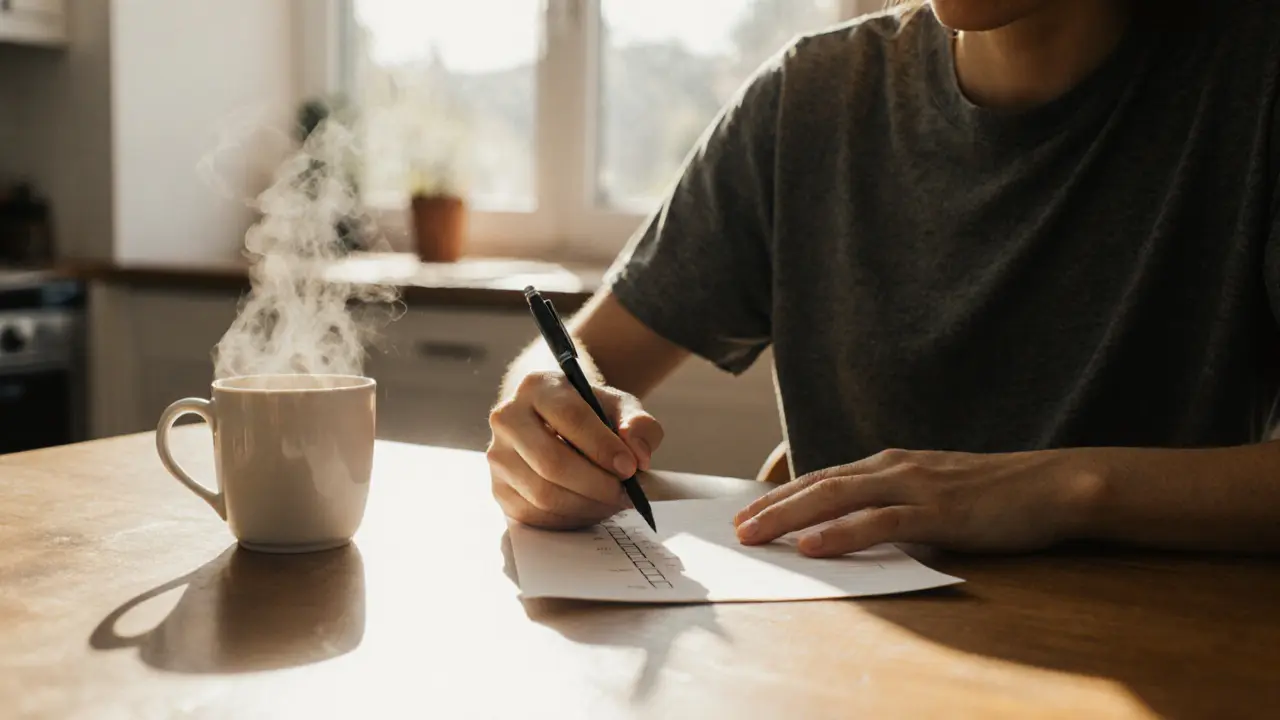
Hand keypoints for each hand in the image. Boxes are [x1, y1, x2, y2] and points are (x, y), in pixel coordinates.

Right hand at [488, 371, 664, 529]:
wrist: (555, 422)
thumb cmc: (590, 414)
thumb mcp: (621, 407)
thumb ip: (639, 425)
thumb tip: (638, 456)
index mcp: (537, 386)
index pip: (570, 416)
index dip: (603, 447)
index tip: (630, 467)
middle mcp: (508, 418)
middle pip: (552, 462)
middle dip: (597, 484)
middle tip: (626, 493)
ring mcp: (498, 456)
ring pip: (544, 494)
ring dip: (587, 505)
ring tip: (613, 500)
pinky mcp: (499, 489)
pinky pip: (536, 515)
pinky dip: (571, 518)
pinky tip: (591, 507)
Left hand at [732, 448, 1102, 555]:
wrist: (1054, 484)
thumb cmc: (995, 495)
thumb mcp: (934, 493)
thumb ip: (895, 504)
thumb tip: (855, 529)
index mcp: (891, 463)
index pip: (822, 477)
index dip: (781, 496)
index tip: (747, 514)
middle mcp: (895, 467)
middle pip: (818, 484)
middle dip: (771, 507)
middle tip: (735, 530)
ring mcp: (915, 486)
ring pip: (837, 498)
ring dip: (790, 518)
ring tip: (755, 536)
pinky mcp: (938, 512)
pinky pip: (879, 522)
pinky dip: (840, 533)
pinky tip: (812, 545)